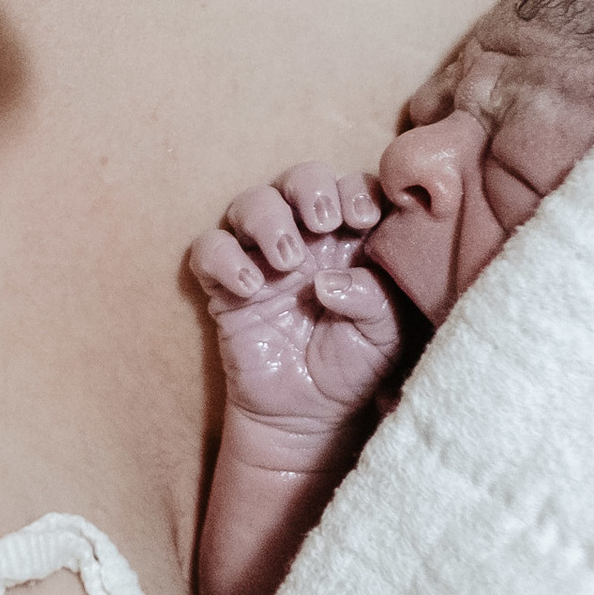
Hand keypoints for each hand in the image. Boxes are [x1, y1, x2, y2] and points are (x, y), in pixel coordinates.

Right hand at [190, 162, 407, 434]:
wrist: (308, 415)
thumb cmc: (352, 366)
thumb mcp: (384, 335)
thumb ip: (374, 298)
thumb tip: (328, 279)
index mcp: (350, 239)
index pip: (350, 187)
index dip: (354, 190)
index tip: (362, 219)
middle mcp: (306, 237)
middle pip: (299, 179)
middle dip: (310, 187)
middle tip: (322, 222)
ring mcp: (262, 257)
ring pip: (251, 202)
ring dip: (268, 219)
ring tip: (287, 260)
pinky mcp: (224, 283)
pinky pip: (209, 249)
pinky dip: (224, 258)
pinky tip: (250, 287)